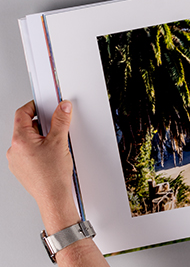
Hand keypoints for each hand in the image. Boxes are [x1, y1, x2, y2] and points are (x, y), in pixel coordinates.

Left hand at [7, 101, 80, 232]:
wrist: (53, 197)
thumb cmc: (53, 176)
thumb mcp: (60, 142)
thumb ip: (61, 121)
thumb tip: (62, 108)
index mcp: (20, 140)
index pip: (22, 114)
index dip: (34, 106)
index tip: (44, 103)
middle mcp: (14, 150)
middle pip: (26, 126)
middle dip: (42, 123)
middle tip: (56, 125)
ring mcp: (16, 160)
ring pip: (28, 140)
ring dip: (41, 137)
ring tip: (56, 144)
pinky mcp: (21, 168)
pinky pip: (28, 152)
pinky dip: (39, 149)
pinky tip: (52, 155)